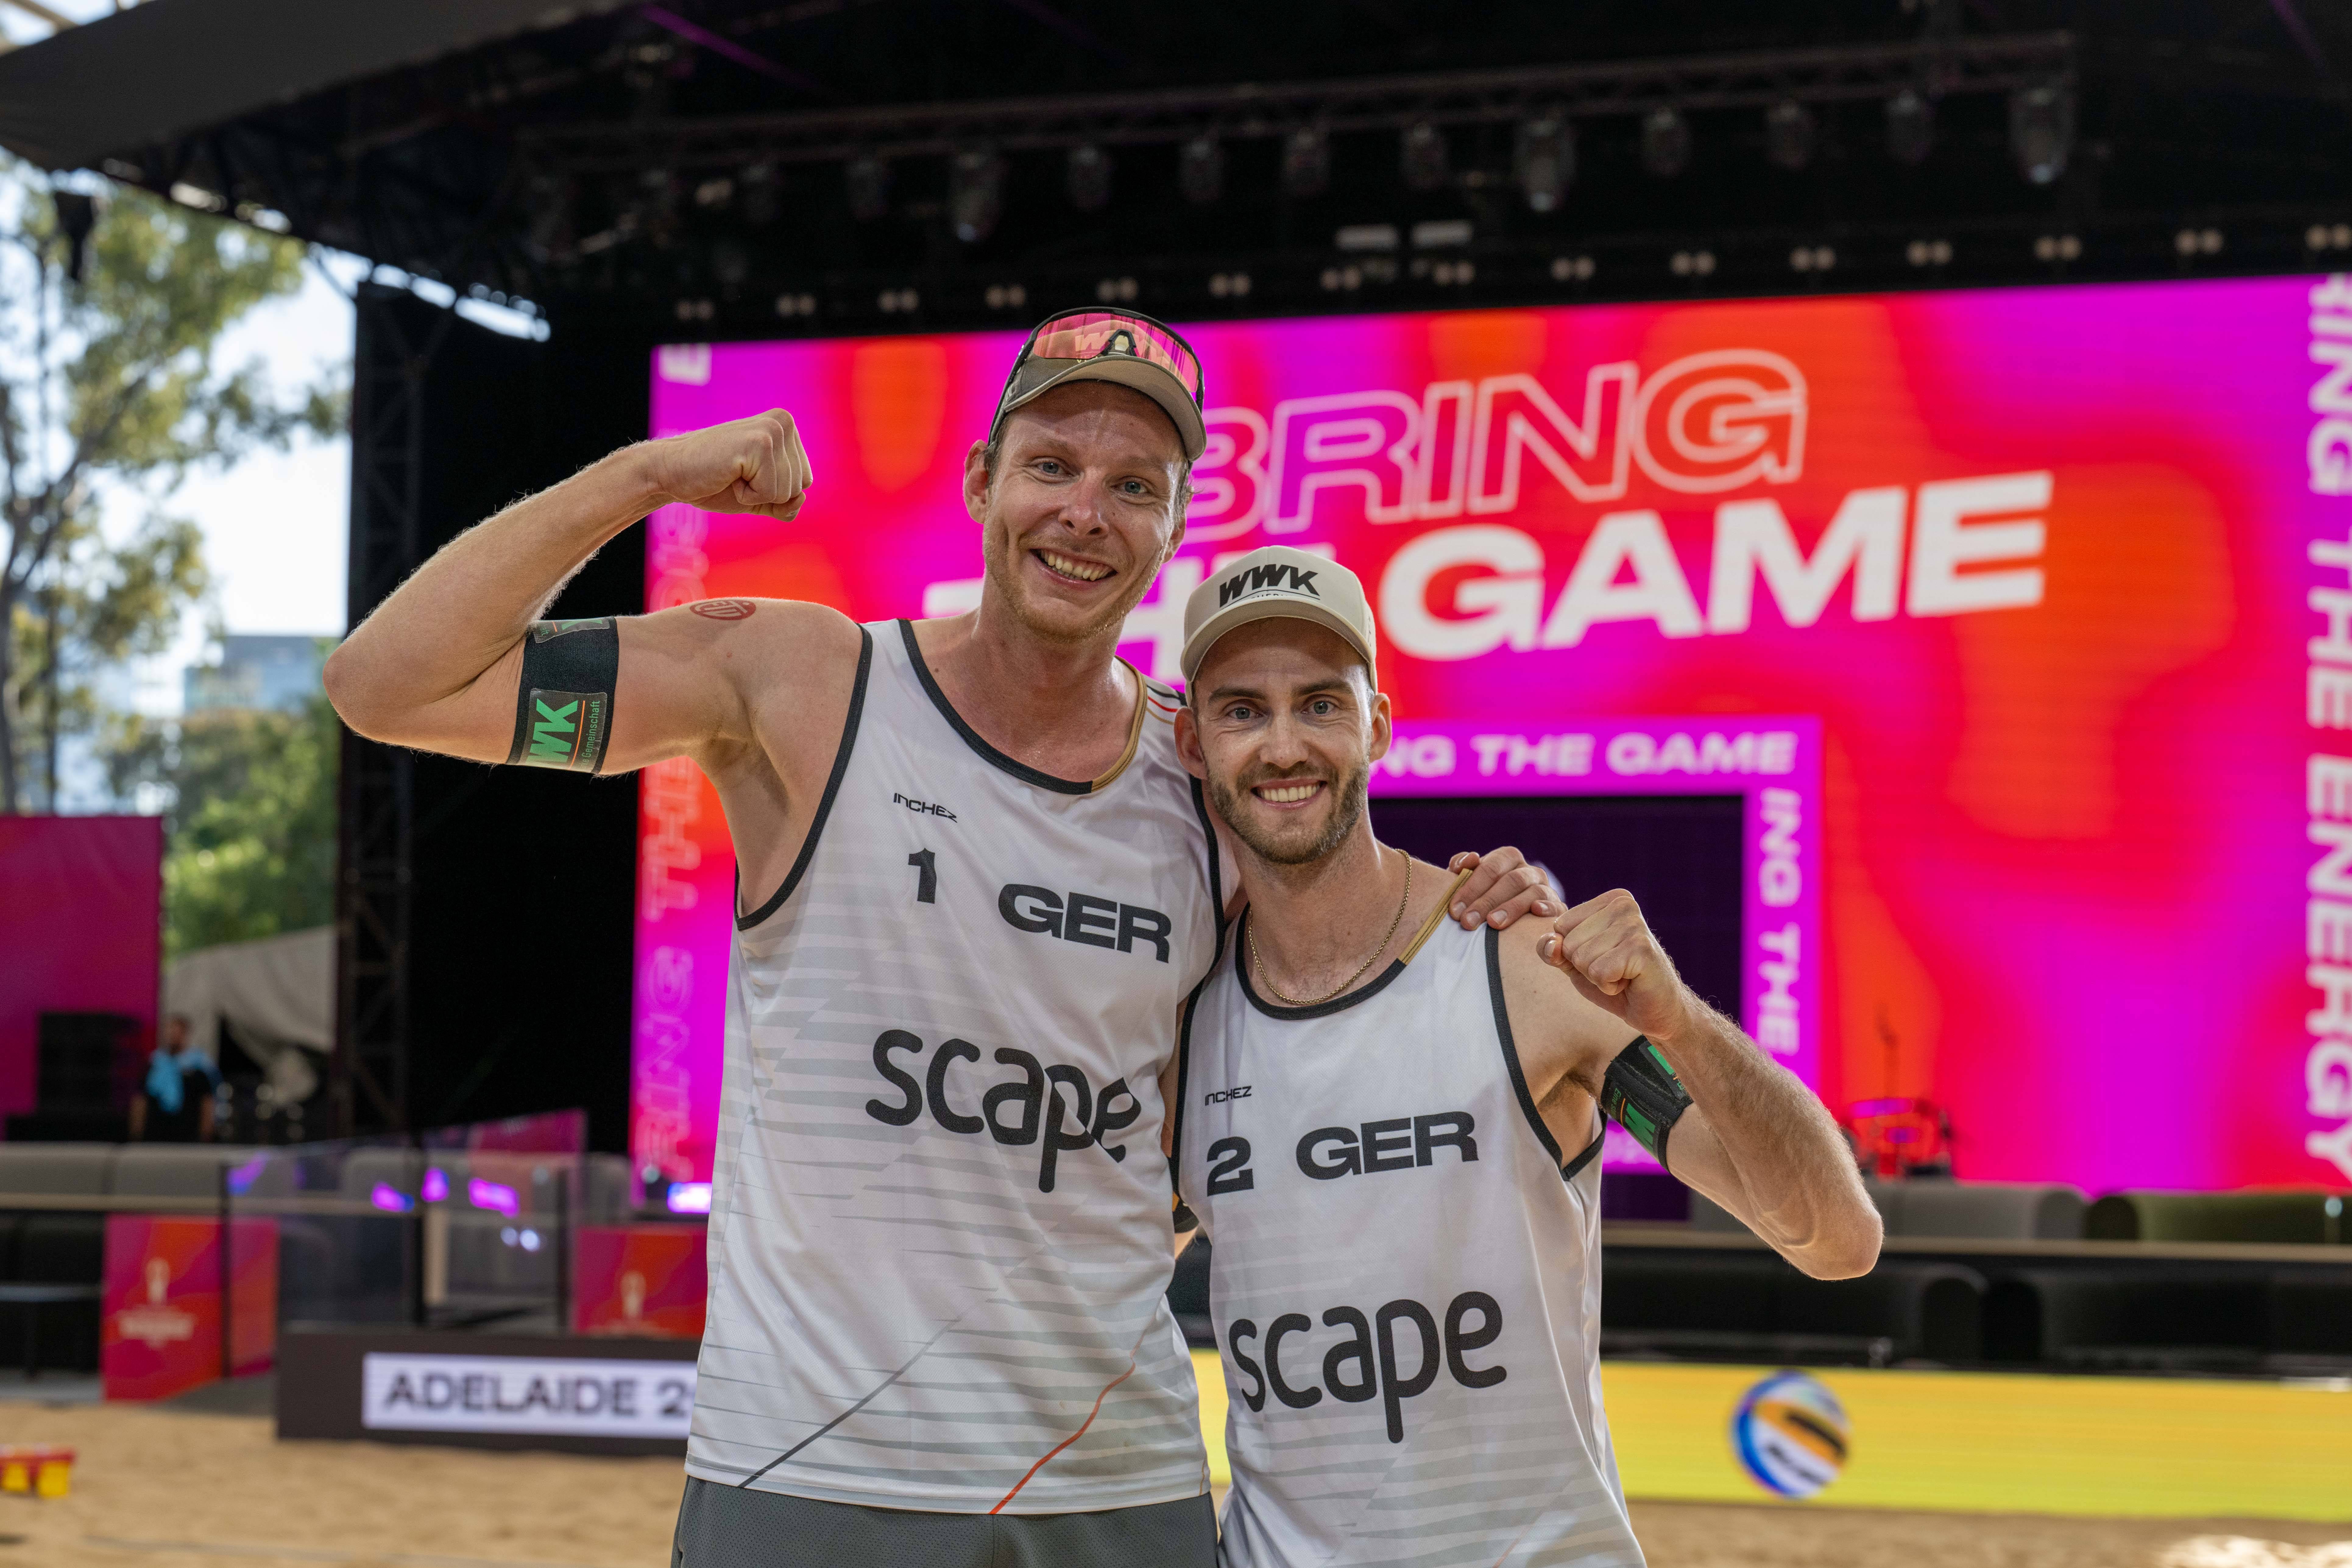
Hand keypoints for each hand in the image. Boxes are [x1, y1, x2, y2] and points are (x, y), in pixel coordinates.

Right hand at [647, 410, 812, 519]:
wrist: (673, 474)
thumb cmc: (716, 483)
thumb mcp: (761, 497)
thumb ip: (787, 503)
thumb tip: (802, 498)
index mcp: (786, 427)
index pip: (805, 481)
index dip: (775, 491)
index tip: (747, 475)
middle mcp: (783, 422)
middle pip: (799, 487)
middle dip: (767, 493)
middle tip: (736, 474)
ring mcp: (772, 430)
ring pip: (787, 492)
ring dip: (756, 494)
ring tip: (732, 474)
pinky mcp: (759, 443)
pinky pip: (770, 493)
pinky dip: (748, 496)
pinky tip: (728, 475)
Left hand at [1446, 848, 1558, 930]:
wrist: (1512, 920)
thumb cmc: (1483, 899)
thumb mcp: (1470, 884)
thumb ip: (1463, 869)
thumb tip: (1468, 859)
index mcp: (1508, 858)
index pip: (1491, 867)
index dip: (1471, 887)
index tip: (1454, 910)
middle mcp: (1529, 871)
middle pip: (1511, 880)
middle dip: (1487, 901)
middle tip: (1468, 922)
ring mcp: (1546, 888)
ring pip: (1533, 891)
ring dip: (1512, 907)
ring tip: (1493, 923)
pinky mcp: (1558, 907)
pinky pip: (1556, 905)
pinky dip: (1546, 907)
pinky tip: (1535, 913)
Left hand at [1538, 888, 1695, 1038]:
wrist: (1654, 1009)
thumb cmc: (1615, 980)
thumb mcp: (1575, 963)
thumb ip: (1553, 950)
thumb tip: (1550, 944)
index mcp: (1608, 901)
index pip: (1560, 926)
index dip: (1574, 952)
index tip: (1603, 956)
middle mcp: (1623, 905)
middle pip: (1569, 943)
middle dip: (1585, 966)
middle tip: (1615, 968)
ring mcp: (1634, 924)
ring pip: (1582, 958)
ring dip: (1598, 977)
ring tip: (1623, 974)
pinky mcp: (1641, 948)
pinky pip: (1599, 973)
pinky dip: (1609, 986)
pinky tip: (1629, 981)